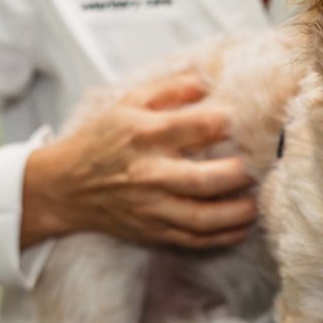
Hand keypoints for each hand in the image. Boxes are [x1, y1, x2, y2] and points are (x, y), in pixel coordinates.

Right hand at [21, 73, 256, 249]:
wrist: (65, 186)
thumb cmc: (101, 140)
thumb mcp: (128, 103)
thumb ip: (169, 89)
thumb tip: (206, 82)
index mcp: (144, 135)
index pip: (193, 127)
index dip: (223, 122)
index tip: (241, 122)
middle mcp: (148, 173)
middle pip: (202, 179)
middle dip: (237, 174)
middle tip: (257, 166)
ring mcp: (150, 207)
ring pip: (201, 218)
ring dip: (236, 213)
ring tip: (256, 202)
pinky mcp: (151, 231)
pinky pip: (192, 240)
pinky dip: (221, 237)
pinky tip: (240, 227)